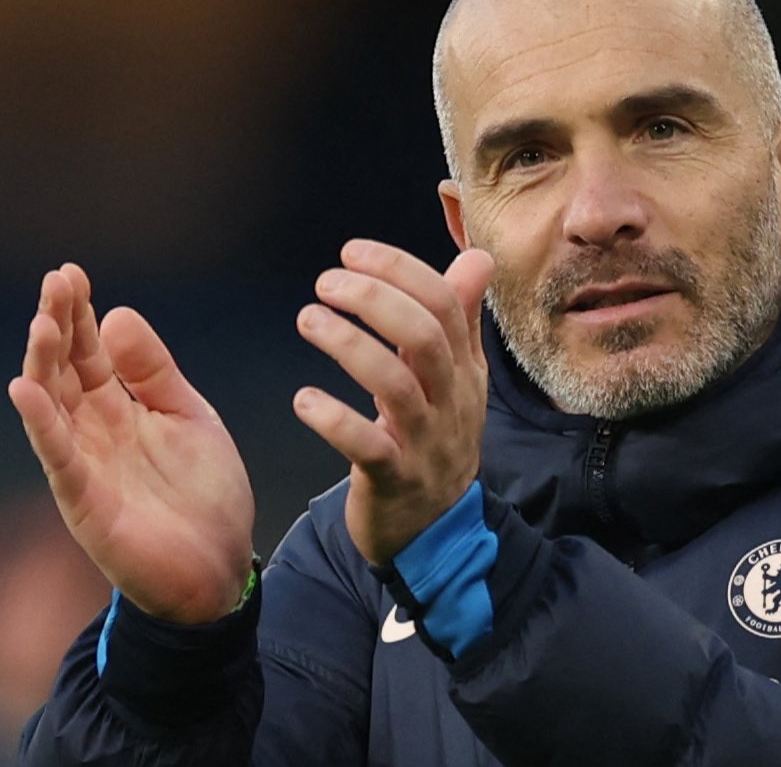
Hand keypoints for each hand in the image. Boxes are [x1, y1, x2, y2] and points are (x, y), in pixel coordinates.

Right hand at [8, 264, 254, 623]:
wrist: (221, 569)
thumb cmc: (204, 494)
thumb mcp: (189, 416)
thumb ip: (153, 371)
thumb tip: (116, 314)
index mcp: (119, 408)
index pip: (88, 351)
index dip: (78, 313)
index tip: (71, 272)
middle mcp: (92, 432)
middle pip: (64, 370)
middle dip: (57, 325)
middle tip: (55, 281)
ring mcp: (84, 466)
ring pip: (52, 406)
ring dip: (43, 363)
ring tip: (42, 322)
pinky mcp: (85, 504)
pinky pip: (58, 458)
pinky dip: (41, 424)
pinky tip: (25, 389)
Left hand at [293, 240, 494, 566]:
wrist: (434, 527)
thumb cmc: (435, 439)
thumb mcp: (458, 378)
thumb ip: (461, 316)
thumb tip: (477, 257)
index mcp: (464, 370)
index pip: (444, 305)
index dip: (398, 270)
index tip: (351, 251)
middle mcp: (450, 401)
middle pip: (425, 337)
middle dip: (375, 300)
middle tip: (326, 283)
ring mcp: (425, 442)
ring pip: (395, 386)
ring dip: (349, 346)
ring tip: (309, 320)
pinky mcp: (394, 480)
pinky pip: (368, 446)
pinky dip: (334, 419)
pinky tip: (303, 399)